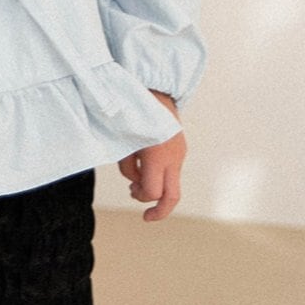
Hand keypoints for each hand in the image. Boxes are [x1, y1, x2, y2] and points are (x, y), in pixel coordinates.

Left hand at [117, 90, 185, 221]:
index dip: (141, 199)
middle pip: (173, 196)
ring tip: (135, 178)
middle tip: (147, 216)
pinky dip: (159, 174)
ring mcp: (180, 152)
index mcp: (157, 156)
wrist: (154, 88)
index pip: (153, 191)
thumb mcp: (123, 142)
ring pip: (172, 182)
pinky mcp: (181, 148)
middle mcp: (173, 157)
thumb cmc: (133, 113)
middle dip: (160, 210)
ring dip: (155, 186)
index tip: (133, 200)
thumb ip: (128, 167)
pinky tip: (145, 163)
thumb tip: (134, 183)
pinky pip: (172, 169)